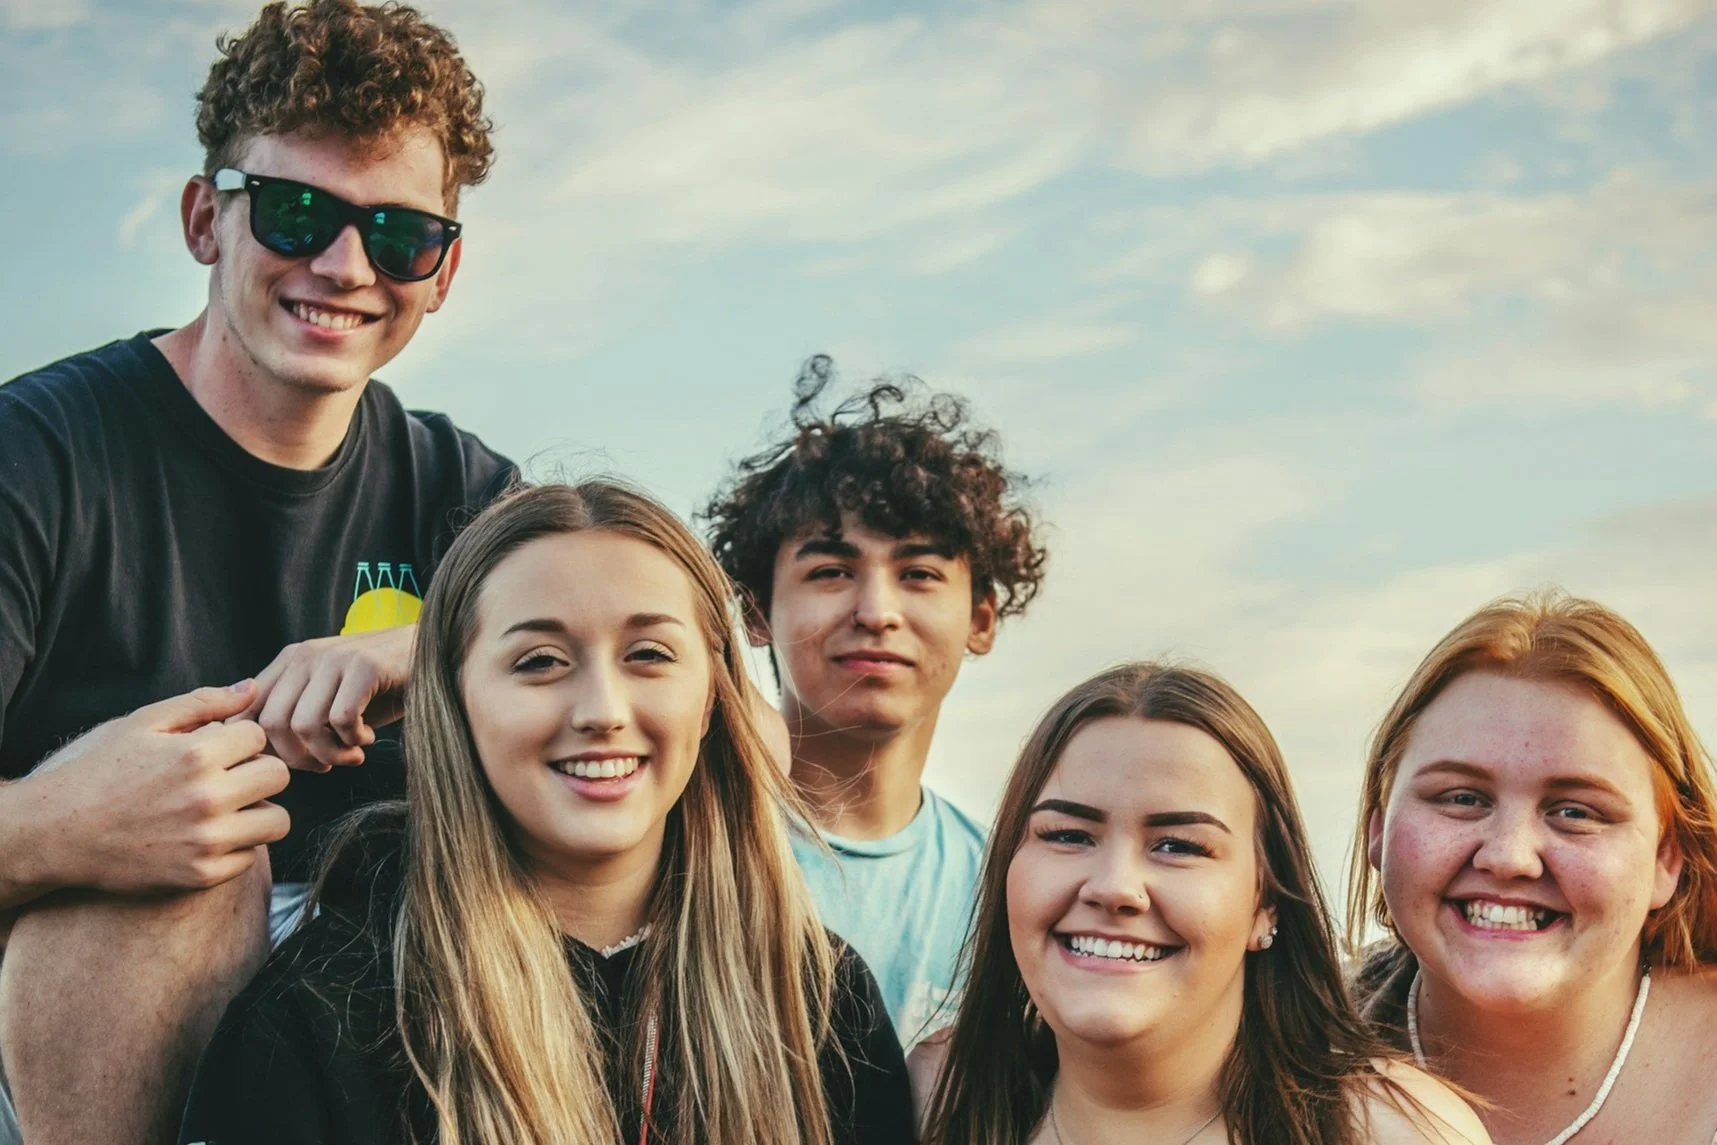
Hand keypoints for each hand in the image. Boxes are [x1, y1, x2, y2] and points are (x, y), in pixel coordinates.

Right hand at [10, 682, 290, 895]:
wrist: (59, 832)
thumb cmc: (102, 770)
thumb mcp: (144, 723)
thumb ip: (204, 703)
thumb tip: (252, 689)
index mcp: (196, 755)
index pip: (259, 736)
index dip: (240, 739)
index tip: (219, 749)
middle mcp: (207, 799)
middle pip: (279, 776)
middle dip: (258, 771)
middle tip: (231, 777)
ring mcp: (206, 841)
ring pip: (277, 821)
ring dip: (258, 811)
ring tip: (228, 807)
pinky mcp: (202, 875)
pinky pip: (250, 856)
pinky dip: (237, 845)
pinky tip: (207, 835)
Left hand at [242, 624, 414, 770]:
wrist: (434, 657)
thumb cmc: (379, 689)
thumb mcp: (328, 700)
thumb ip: (293, 715)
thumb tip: (258, 755)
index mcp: (289, 661)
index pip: (247, 712)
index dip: (264, 749)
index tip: (297, 762)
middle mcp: (305, 655)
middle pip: (271, 724)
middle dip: (297, 759)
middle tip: (326, 765)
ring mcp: (335, 658)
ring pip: (304, 725)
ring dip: (329, 753)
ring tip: (350, 755)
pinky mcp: (365, 666)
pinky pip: (342, 719)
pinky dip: (354, 740)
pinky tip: (367, 738)